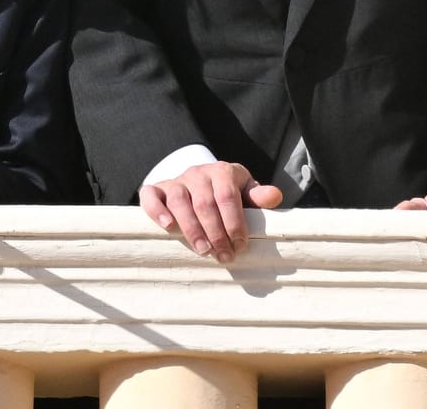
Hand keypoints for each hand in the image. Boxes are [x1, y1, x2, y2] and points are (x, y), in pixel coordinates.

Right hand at [139, 161, 282, 261]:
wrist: (202, 183)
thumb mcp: (246, 194)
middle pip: (204, 202)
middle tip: (223, 255)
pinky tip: (167, 226)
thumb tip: (274, 196)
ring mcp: (176, 180)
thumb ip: (258, 197)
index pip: (228, 196)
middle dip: (216, 232)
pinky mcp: (158, 189)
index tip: (240, 245)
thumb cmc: (228, 195)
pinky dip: (156, 210)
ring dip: (191, 228)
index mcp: (223, 171)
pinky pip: (151, 195)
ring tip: (202, 249)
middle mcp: (198, 173)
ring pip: (179, 200)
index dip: (234, 222)